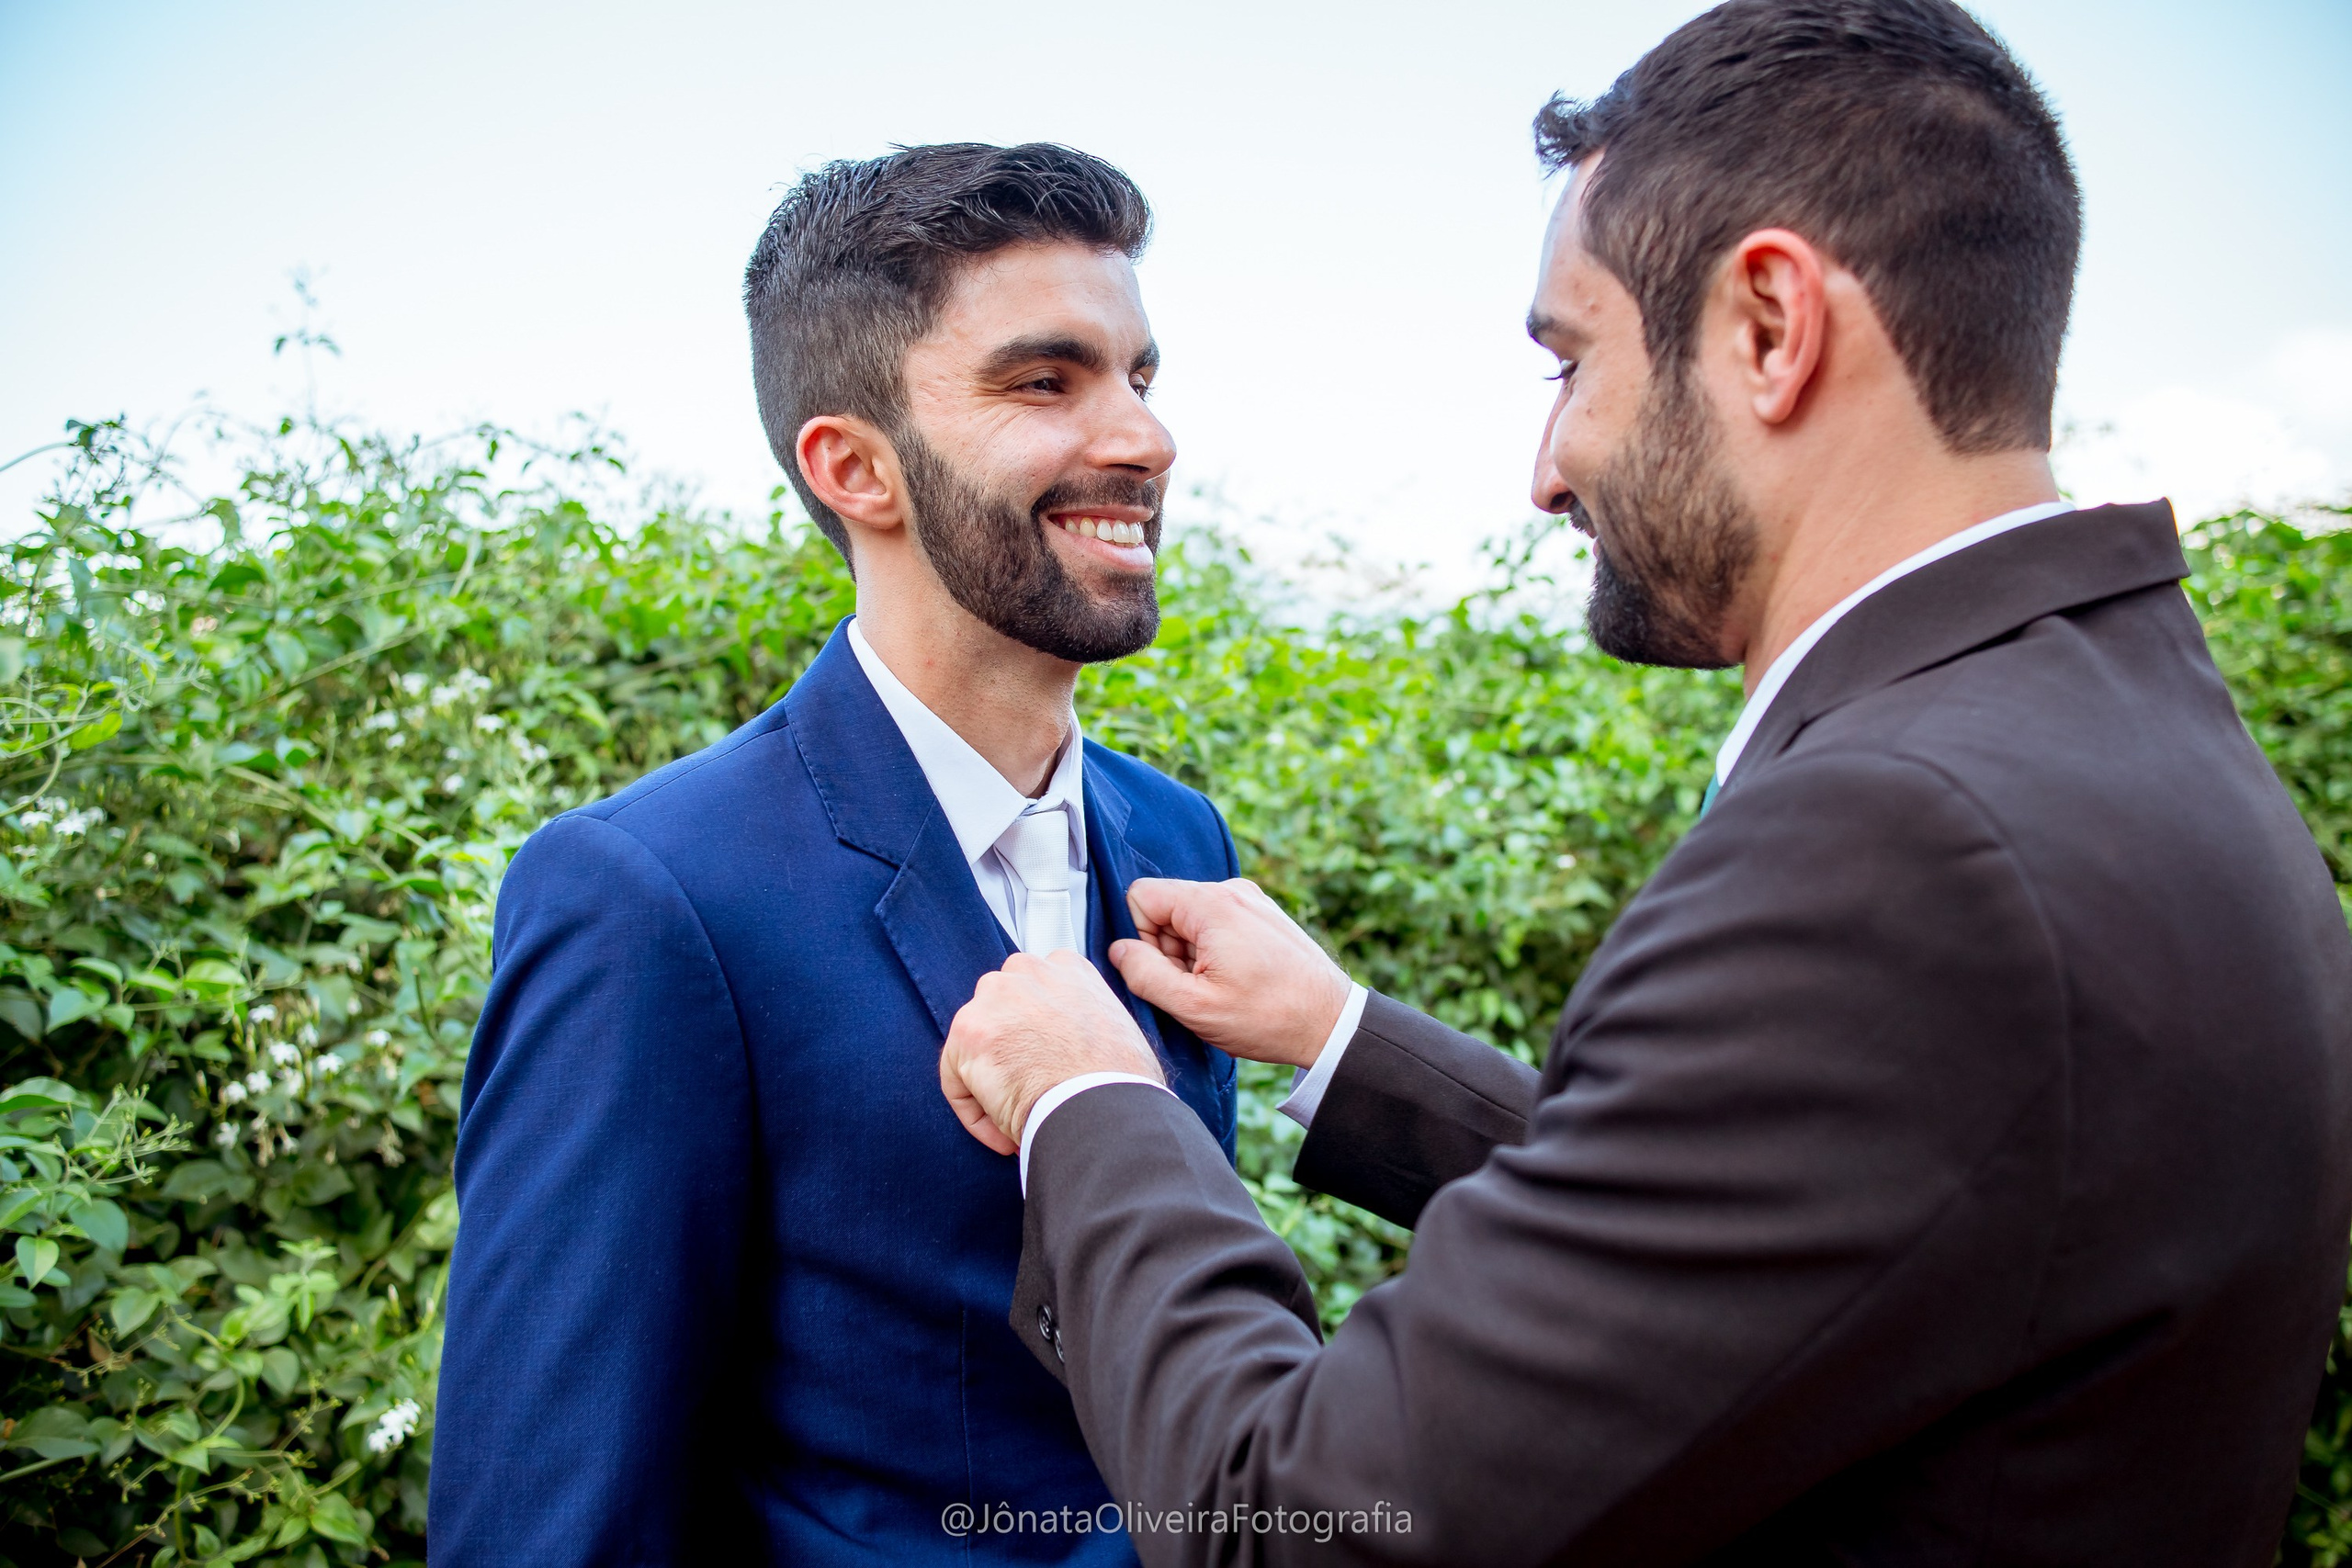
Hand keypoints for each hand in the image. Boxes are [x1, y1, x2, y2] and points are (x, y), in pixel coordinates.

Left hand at [939, 949, 1163, 1153]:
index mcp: (1068, 968)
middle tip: (1027, 1092)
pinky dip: (975, 1112)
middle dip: (1007, 1053)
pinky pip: (957, 1079)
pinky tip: (1004, 1133)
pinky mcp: (971, 1032)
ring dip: (990, 1081)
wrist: (1105, 1110)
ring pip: (976, 1043)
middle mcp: (1029, 970)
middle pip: (999, 1010)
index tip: (1043, 1069)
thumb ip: (1086, 1022)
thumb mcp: (1118, 1030)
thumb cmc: (1122, 1084)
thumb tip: (1072, 1052)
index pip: (1034, 992)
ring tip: (1019, 1116)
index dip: (1033, 1037)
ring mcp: (997, 997)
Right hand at [1110, 878, 1351, 1068]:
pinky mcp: (1263, 915)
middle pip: (1167, 909)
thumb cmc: (1270, 1017)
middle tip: (1197, 989)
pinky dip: (1215, 953)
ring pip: (1191, 920)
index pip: (1142, 896)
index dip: (1141, 939)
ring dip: (1192, 956)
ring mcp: (1251, 901)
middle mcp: (1233, 891)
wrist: (1333, 1023)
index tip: (1168, 973)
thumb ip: (1144, 975)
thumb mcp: (1194, 1007)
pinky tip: (1237, 982)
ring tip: (1221, 989)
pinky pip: (1218, 925)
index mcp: (1212, 905)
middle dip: (1169, 951)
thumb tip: (1118, 951)